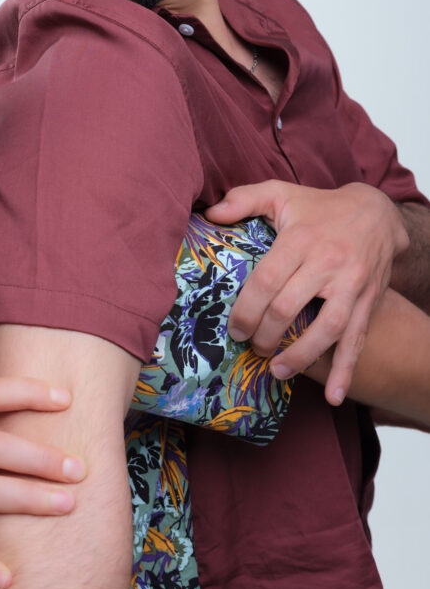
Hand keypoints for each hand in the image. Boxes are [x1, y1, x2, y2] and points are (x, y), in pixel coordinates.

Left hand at [205, 180, 407, 405]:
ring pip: (326, 329)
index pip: (267, 281)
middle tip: (250, 347)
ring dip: (300, 356)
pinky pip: (358, 339)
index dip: (246, 309)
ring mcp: (351, 285)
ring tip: (277, 371)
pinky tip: (336, 395)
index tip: (233, 329)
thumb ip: (243, 199)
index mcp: (300, 240)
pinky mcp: (368, 301)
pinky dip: (346, 370)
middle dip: (265, 334)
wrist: (377, 213)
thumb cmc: (318, 206)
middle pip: (289, 308)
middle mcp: (328, 264)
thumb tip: (210, 214)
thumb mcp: (279, 193)